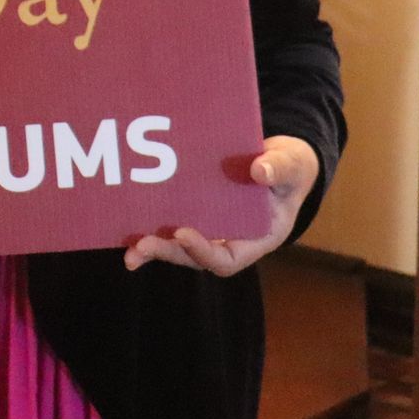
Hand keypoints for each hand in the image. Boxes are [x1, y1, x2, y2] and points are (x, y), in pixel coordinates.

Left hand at [123, 136, 319, 276]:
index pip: (227, 258)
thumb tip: (260, 171)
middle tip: (141, 247)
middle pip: (194, 256)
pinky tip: (126, 219)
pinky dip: (149, 223)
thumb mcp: (293, 165)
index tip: (183, 233)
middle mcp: (230, 239)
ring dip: (152, 246)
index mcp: (256, 238)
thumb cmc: (290, 168)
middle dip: (168, 252)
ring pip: (177, 244)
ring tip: (129, 247)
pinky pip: (170, 222)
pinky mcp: (194, 211)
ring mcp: (210, 227)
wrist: (278, 160)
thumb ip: (281, 169)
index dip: (203, 251)